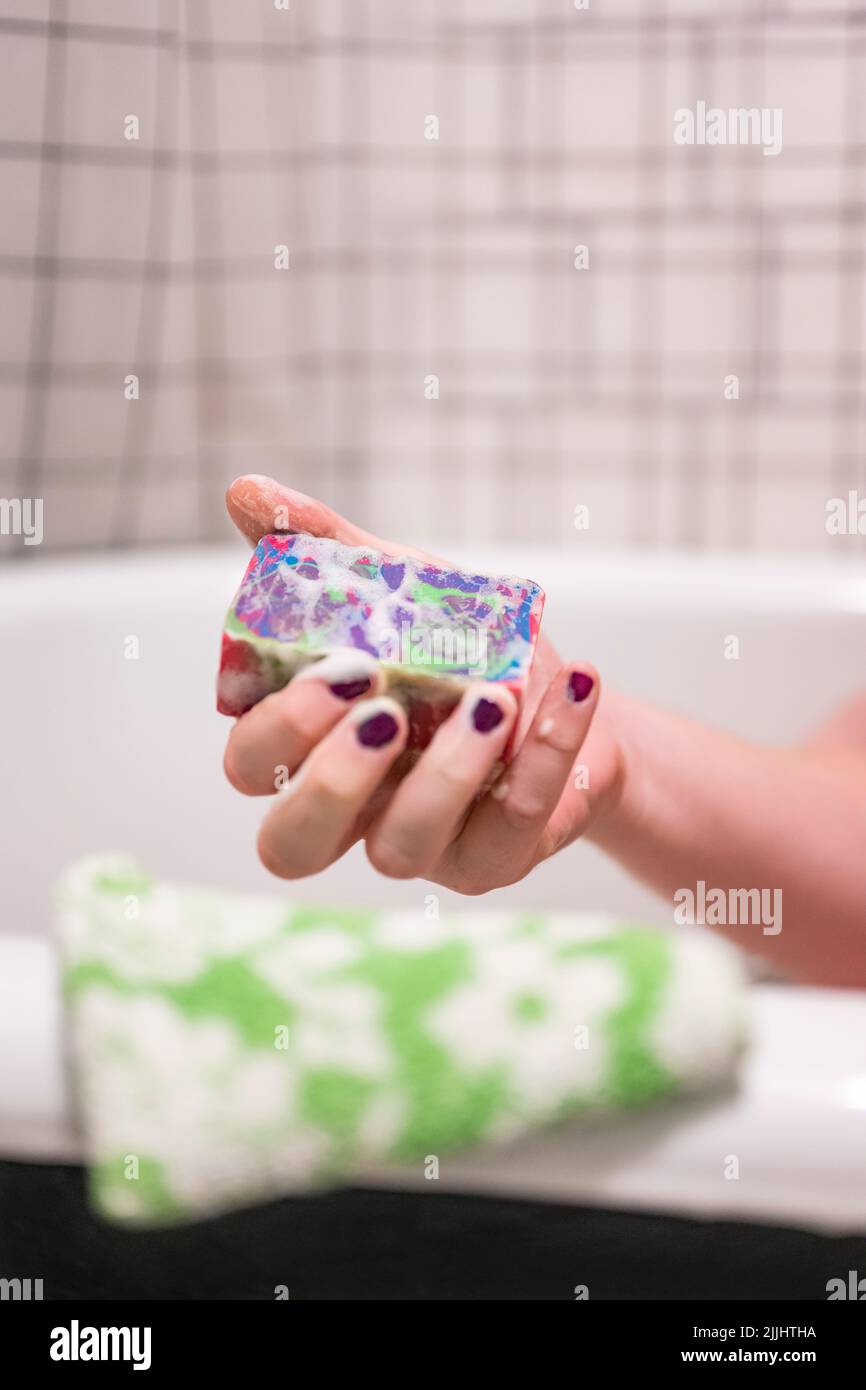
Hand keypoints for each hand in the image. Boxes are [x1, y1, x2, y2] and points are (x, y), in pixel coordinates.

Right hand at [222, 475, 623, 891]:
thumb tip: (245, 491)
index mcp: (310, 749)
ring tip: (491, 701)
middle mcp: (351, 812)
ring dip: (445, 772)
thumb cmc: (461, 647)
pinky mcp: (494, 859)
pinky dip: (549, 749)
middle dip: (328, 782)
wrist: (567, 695)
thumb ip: (324, 547)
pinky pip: (510, 827)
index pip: (249, 765)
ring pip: (398, 851)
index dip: (279, 729)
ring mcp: (421, 846)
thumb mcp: (398, 585)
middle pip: (289, 844)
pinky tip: (575, 683)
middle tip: (383, 712)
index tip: (343, 666)